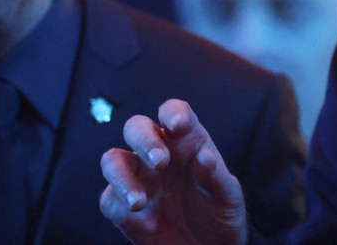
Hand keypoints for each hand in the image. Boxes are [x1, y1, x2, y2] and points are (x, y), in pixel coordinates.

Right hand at [100, 99, 248, 244]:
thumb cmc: (220, 211)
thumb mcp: (226, 194)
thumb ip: (215, 175)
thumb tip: (204, 156)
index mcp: (186, 142)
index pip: (174, 113)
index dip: (172, 113)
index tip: (177, 124)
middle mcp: (158, 154)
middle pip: (136, 128)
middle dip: (143, 140)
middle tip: (160, 161)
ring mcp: (139, 179)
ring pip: (112, 160)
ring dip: (121, 176)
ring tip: (139, 201)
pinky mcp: (125, 207)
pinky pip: (110, 200)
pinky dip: (122, 209)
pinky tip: (146, 224)